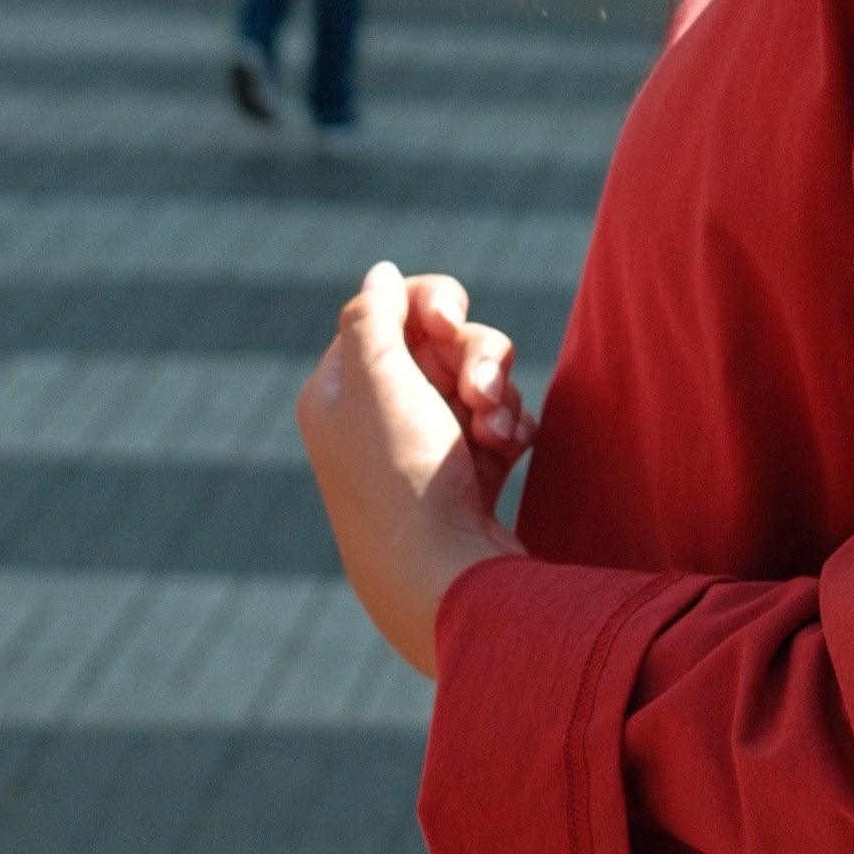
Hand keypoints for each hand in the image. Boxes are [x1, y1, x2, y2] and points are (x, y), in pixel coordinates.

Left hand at [296, 263, 536, 675]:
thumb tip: (381, 273)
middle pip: (444, 340)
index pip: (388, 311)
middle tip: (480, 391)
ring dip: (498, 392)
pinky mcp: (470, 472)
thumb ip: (374, 315)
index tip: (446, 320)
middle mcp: (380, 413)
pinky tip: (510, 449)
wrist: (443, 580)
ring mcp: (428, 443)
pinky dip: (512, 425)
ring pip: (480, 377)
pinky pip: (503, 419)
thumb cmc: (401, 480)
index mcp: (341, 390)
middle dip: (475, 356)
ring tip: (496, 432)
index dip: (429, 306)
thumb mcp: (375, 382)